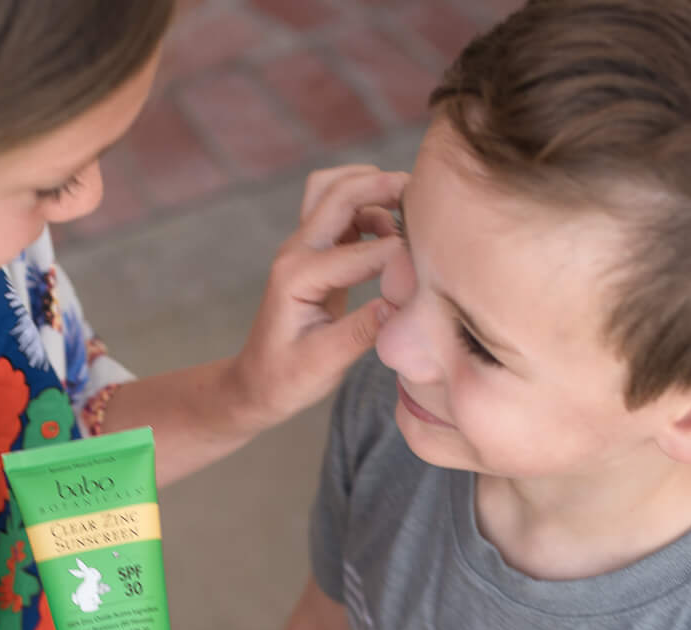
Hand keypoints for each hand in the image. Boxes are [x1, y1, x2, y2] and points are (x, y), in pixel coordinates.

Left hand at [224, 165, 407, 428]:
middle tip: (424, 193)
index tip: (433, 266)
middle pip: (337, 192)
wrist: (256, 383)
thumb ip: (362, 331)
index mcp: (298, 277)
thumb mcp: (324, 363)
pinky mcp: (315, 253)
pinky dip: (369, 206)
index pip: (358, 251)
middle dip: (380, 185)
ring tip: (410, 208)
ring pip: (333, 190)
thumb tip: (401, 302)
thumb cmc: (286, 378)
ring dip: (370, 188)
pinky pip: (340, 210)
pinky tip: (395, 231)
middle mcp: (296, 252)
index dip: (399, 254)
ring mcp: (303, 248)